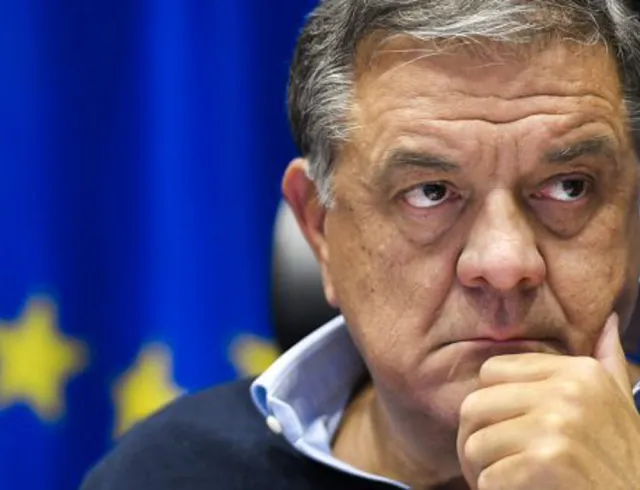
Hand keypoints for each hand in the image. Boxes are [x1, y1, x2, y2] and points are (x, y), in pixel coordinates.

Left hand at [457, 314, 639, 489]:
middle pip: (475, 405)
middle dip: (475, 438)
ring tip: (503, 477)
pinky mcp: (548, 462)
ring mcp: (557, 425)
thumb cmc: (624, 458)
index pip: (491, 370)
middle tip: (490, 460)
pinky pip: (488, 477)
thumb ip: (608, 358)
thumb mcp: (619, 401)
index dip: (490, 403)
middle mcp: (568, 391)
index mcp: (579, 371)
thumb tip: (609, 320)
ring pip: (475, 443)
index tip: (502, 426)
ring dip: (482, 469)